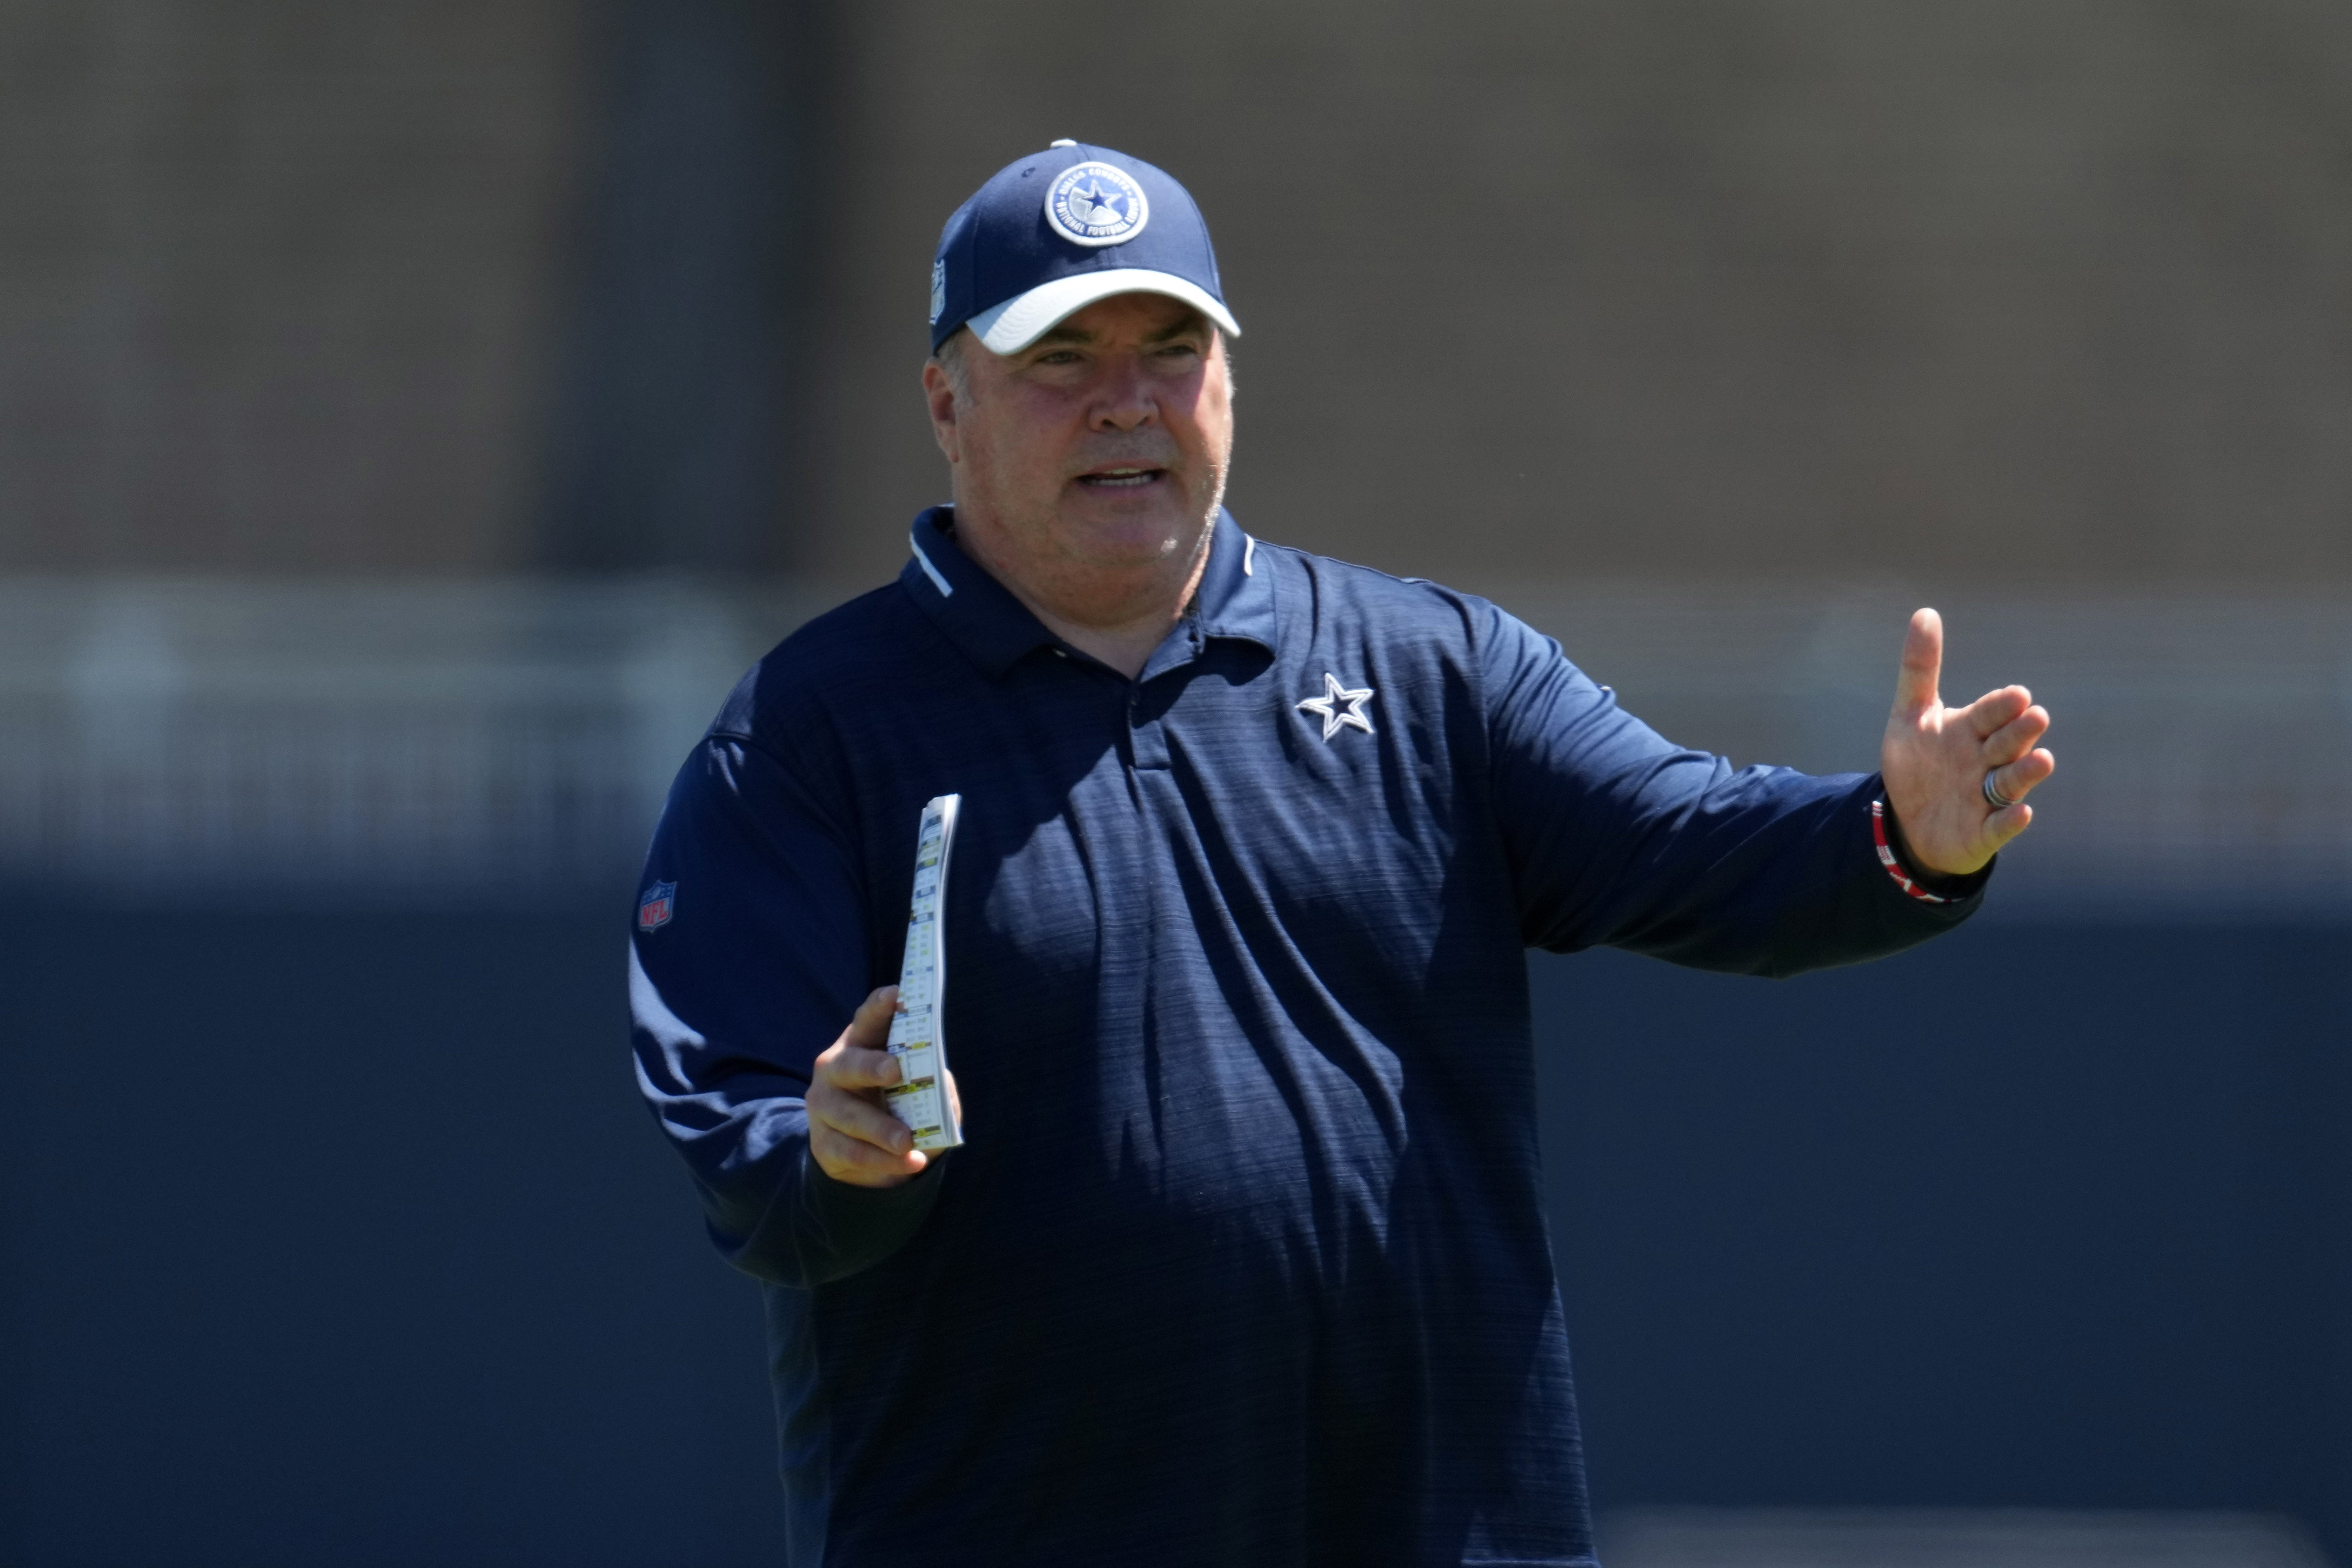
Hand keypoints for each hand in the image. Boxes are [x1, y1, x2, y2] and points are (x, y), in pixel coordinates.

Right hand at [808, 986, 961, 1187]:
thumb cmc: (895, 1106)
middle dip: (871, 1066)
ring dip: (881, 1128)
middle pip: (848, 1064)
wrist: (862, 1155)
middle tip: (895, 1070)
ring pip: (849, 1114)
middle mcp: (835, 1069)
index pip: (868, 1020)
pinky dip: (883, 1160)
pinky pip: (852, 1151)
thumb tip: (944, 1088)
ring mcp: (824, 1107)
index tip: (898, 995)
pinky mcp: (824, 1143)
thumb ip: (930, 1083)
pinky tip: (911, 1162)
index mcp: (860, 1045)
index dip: (881, 1007)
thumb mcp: (914, 1089)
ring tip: (907, 1140)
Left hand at [1880, 608, 2054, 876]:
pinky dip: (2010, 821)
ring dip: (2027, 772)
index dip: (2001, 706)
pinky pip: (2000, 826)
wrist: (1908, 819)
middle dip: (2020, 732)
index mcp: (1971, 731)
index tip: (2017, 694)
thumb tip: (1925, 613)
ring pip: (2011, 782)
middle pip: (2007, 744)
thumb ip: (1920, 669)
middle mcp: (1986, 761)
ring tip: (2043, 759)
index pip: (1989, 713)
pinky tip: (2023, 813)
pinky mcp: (1983, 831)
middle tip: (2035, 716)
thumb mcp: (1911, 715)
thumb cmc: (1919, 764)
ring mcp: (1987, 797)